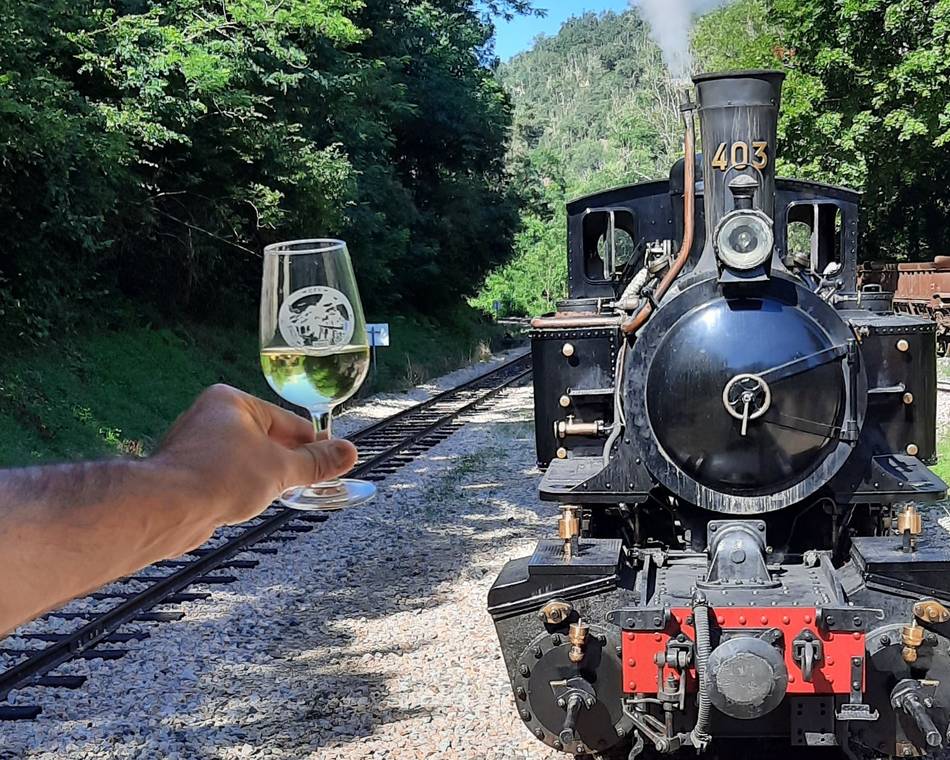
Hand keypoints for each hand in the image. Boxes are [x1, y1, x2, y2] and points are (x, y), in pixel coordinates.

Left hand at [153, 384, 357, 526]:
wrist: (167, 508)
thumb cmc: (219, 476)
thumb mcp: (281, 468)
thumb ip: (316, 462)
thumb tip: (349, 453)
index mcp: (232, 401)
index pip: (288, 421)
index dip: (312, 443)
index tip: (330, 460)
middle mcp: (211, 416)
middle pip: (267, 439)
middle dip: (287, 461)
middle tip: (310, 481)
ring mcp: (196, 444)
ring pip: (247, 459)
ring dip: (264, 476)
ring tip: (278, 494)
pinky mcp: (186, 472)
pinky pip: (227, 475)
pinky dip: (242, 487)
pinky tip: (248, 502)